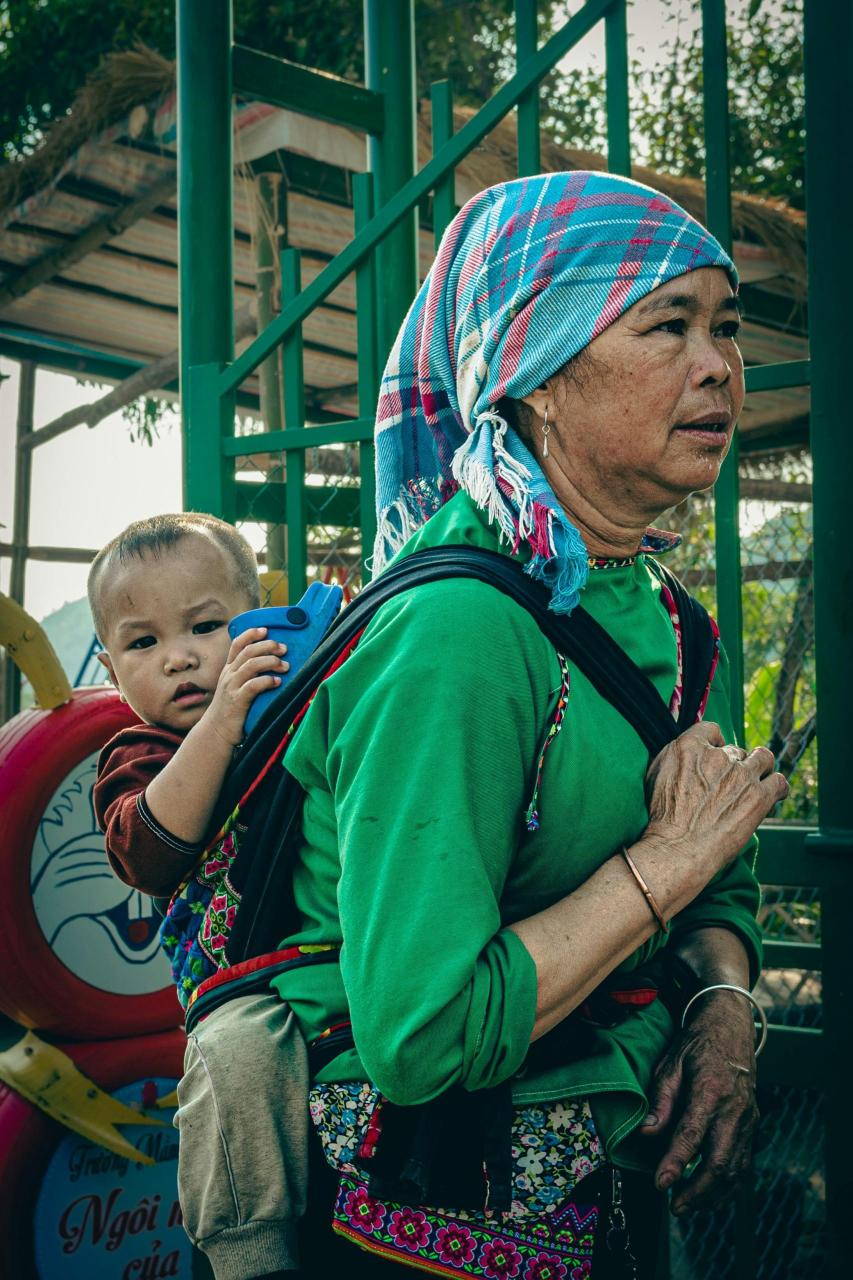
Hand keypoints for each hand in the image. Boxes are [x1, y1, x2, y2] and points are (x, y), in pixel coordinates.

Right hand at [206, 627, 288, 745]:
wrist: (216, 732)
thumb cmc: (232, 710)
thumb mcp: (236, 687)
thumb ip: (248, 675)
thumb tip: (272, 663)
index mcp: (229, 670)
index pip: (237, 645)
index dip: (250, 634)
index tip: (265, 629)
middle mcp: (229, 675)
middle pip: (248, 652)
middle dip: (267, 646)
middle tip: (283, 648)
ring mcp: (232, 687)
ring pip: (251, 665)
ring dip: (270, 661)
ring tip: (285, 665)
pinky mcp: (237, 701)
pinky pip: (253, 686)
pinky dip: (266, 681)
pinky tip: (277, 681)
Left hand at [638, 989, 758, 1213]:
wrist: (731, 1029)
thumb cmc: (697, 1045)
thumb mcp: (671, 1063)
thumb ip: (660, 1100)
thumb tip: (646, 1133)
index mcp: (710, 1090)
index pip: (692, 1134)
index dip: (675, 1162)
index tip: (660, 1183)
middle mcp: (734, 1109)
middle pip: (720, 1161)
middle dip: (697, 1191)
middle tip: (674, 1206)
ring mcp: (748, 1121)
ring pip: (736, 1170)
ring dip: (712, 1194)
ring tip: (686, 1206)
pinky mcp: (753, 1127)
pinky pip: (743, 1164)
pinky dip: (727, 1186)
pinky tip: (708, 1195)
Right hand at [644, 721, 787, 878]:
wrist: (679, 845)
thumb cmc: (663, 816)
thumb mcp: (656, 773)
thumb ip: (675, 755)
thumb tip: (686, 751)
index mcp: (690, 746)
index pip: (711, 729)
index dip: (715, 742)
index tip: (715, 753)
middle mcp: (719, 756)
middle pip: (735, 750)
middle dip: (733, 765)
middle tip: (728, 784)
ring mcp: (742, 774)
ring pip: (763, 757)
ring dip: (760, 767)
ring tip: (756, 781)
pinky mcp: (760, 796)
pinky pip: (779, 782)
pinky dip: (777, 786)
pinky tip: (772, 794)